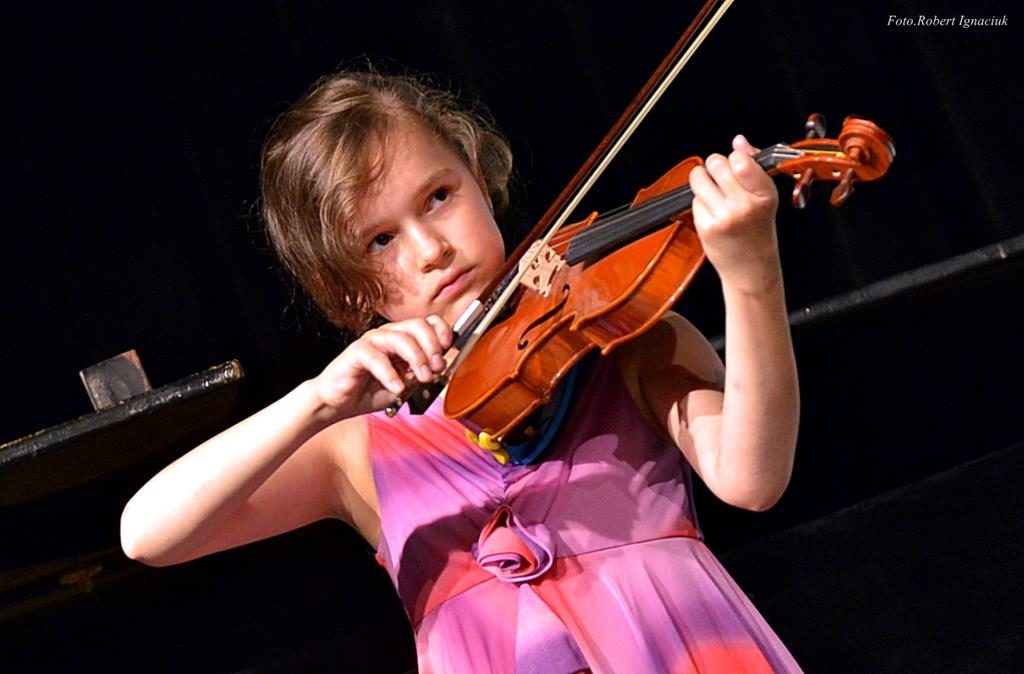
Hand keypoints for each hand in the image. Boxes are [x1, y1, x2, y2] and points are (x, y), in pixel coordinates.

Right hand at [312, 315, 452, 418]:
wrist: (339, 403)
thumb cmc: (370, 391)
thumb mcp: (407, 385)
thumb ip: (423, 374)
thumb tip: (443, 366)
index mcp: (403, 338)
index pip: (429, 322)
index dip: (442, 333)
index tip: (448, 351)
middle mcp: (389, 335)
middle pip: (418, 325)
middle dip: (432, 346)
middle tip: (436, 368)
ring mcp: (373, 341)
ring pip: (401, 338)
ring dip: (417, 359)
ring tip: (422, 378)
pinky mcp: (356, 352)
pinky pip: (377, 357)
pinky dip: (390, 373)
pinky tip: (397, 387)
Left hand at [689, 135, 781, 293]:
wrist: (751, 267)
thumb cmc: (757, 230)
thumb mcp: (764, 197)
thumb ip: (753, 165)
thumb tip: (739, 141)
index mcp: (764, 194)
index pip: (740, 160)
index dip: (734, 158)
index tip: (736, 165)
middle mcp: (744, 205)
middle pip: (716, 163)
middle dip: (715, 166)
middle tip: (722, 179)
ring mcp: (724, 217)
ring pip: (699, 178)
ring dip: (703, 181)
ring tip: (715, 194)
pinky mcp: (706, 226)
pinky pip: (694, 200)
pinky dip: (700, 203)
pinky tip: (713, 214)